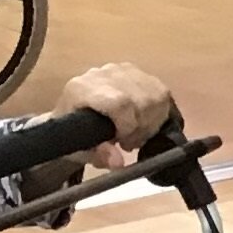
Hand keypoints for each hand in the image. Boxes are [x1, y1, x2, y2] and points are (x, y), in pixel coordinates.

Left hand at [56, 61, 171, 166]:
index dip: (129, 126)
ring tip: (136, 132)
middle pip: (142, 100)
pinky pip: (161, 91)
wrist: (71, 116)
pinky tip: (144, 120)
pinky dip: (158, 111)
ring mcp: (121, 70)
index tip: (123, 143)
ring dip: (152, 121)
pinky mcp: (136, 71)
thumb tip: (119, 162)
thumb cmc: (73, 135)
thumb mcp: (80, 151)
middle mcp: (103, 74)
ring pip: (156, 96)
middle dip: (142, 127)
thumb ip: (99, 156)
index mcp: (81, 90)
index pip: (120, 102)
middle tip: (129, 142)